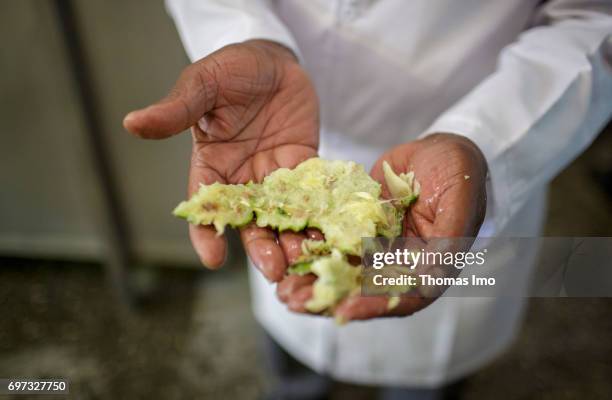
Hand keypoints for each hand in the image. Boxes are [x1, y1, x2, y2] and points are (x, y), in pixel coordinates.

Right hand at [124, 40, 318, 278]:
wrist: (273, 59)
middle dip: (261, 248)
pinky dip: (320, 215)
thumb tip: (131, 123)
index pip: (206, 207)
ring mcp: (275, 176)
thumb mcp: (202, 86)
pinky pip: (312, 196)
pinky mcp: (304, 167)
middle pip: (250, 223)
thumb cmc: (231, 69)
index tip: (212, 259)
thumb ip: (175, 110)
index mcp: (212, 166)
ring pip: (283, 218)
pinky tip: (330, 234)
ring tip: (305, 262)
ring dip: (293, 241)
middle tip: (274, 270)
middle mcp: (243, 179)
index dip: (207, 234)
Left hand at [277, 133, 487, 319]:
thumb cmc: (461, 173)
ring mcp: (379, 248)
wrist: (441, 149)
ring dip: (314, 280)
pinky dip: (313, 250)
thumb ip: (446, 241)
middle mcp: (400, 264)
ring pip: (344, 270)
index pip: (401, 296)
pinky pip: (335, 242)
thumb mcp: (460, 201)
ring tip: (284, 289)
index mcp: (430, 267)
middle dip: (329, 298)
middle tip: (295, 303)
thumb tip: (426, 280)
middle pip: (364, 290)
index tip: (342, 310)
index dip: (372, 306)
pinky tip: (288, 255)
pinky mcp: (360, 228)